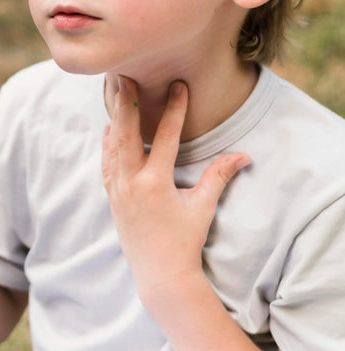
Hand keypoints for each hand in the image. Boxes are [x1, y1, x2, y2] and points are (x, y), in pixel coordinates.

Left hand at [102, 77, 249, 309]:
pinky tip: (109, 130)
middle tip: (124, 77)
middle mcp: (130, 183)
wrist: (160, 273)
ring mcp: (117, 190)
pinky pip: (106, 164)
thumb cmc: (185, 241)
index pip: (164, 138)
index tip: (178, 86)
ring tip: (116, 94)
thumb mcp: (203, 208)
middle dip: (126, 104)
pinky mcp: (112, 198)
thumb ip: (219, 177)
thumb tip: (244, 155)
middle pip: (125, 134)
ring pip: (112, 147)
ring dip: (114, 119)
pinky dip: (108, 144)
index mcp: (154, 183)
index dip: (173, 111)